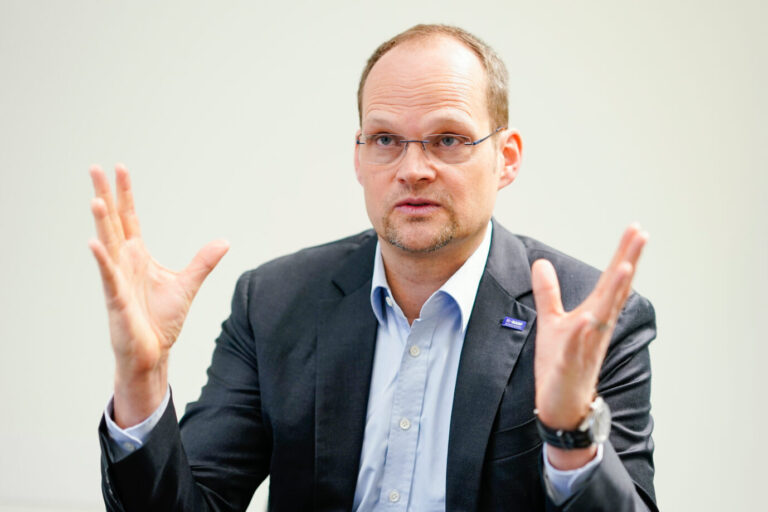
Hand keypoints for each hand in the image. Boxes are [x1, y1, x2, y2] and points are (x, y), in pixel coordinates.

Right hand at [88, 164, 228, 427]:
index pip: (129, 218)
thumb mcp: (187, 284)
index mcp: (138, 256)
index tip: (119, 168)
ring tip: (95, 198)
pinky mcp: (116, 300)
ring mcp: (117, 279)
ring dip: (101, 222)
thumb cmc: (161, 321)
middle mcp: (124, 262)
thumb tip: (224, 242)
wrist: (153, 352)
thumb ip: (203, 262)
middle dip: (104, 195)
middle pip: (112, 222)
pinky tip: (93, 243)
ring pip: (107, 244)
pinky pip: (108, 277)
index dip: (125, 194)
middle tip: (94, 168)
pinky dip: (102, 260)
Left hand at [532, 224, 647, 430]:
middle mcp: (597, 327)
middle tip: (642, 234)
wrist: (562, 406)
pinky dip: (584, 333)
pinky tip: (588, 319)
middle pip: (614, 290)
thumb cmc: (560, 365)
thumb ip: (548, 292)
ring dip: (614, 293)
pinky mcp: (571, 365)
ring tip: (625, 267)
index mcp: (594, 315)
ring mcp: (587, 346)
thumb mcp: (551, 321)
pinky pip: (577, 348)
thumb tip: (542, 262)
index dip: (623, 254)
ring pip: (603, 316)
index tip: (636, 229)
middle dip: (628, 261)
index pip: (610, 280)